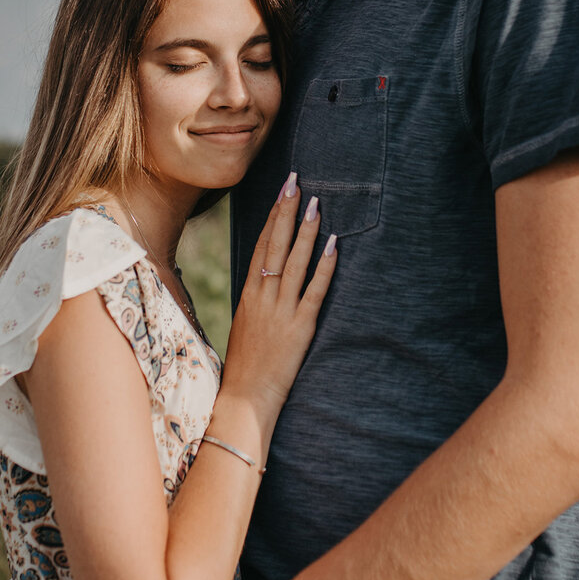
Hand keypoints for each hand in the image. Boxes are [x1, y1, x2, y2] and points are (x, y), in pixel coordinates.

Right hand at [218, 176, 336, 431]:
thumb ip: (256, 299)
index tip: (282, 192)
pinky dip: (324, 267)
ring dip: (306, 231)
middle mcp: (263, 296)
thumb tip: (266, 277)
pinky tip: (333, 245)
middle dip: (286, 211)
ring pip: (295, 262)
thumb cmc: (245, 364)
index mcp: (248, 294)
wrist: (245, 397)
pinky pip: (314, 291)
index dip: (272, 216)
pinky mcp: (300, 327)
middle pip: (275, 245)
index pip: (261, 245)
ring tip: (316, 204)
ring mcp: (281, 311)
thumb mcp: (245, 324)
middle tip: (296, 181)